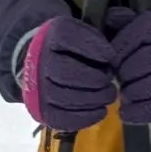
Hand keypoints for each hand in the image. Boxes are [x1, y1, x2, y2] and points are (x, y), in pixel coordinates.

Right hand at [19, 17, 114, 132]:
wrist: (42, 65)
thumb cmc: (73, 48)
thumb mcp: (83, 33)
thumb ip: (96, 38)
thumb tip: (113, 55)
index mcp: (52, 36)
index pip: (65, 37)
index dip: (91, 46)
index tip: (110, 54)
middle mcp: (39, 61)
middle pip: (63, 71)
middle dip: (92, 78)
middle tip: (109, 80)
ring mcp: (37, 88)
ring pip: (62, 97)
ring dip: (92, 98)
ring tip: (109, 95)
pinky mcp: (41, 111)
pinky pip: (60, 118)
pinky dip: (84, 117)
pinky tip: (100, 111)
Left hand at [111, 10, 150, 124]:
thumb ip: (133, 22)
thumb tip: (107, 17)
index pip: (124, 42)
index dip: (116, 54)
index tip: (117, 59)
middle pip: (127, 67)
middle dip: (123, 74)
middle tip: (126, 76)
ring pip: (133, 89)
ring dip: (128, 92)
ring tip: (132, 89)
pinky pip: (143, 109)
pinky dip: (131, 112)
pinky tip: (129, 109)